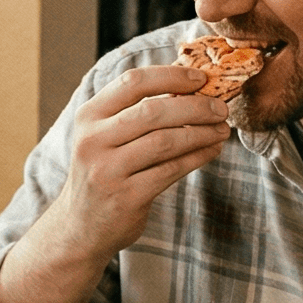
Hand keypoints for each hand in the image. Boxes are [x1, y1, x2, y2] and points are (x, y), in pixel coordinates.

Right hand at [31, 65, 230, 263]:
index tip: (201, 78)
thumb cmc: (103, 172)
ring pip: (165, 141)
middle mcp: (93, 140)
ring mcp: (107, 170)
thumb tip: (188, 85)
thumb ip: (135, 111)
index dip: (171, 76)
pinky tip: (211, 151)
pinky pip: (171, 170)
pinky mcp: (126, 197)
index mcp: (89, 116)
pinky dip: (197, 157)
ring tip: (221, 130)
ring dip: (201, 133)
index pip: (133, 82)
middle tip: (221, 108)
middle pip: (153, 111)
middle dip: (195, 106)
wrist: (81, 226)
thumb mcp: (105, 136)